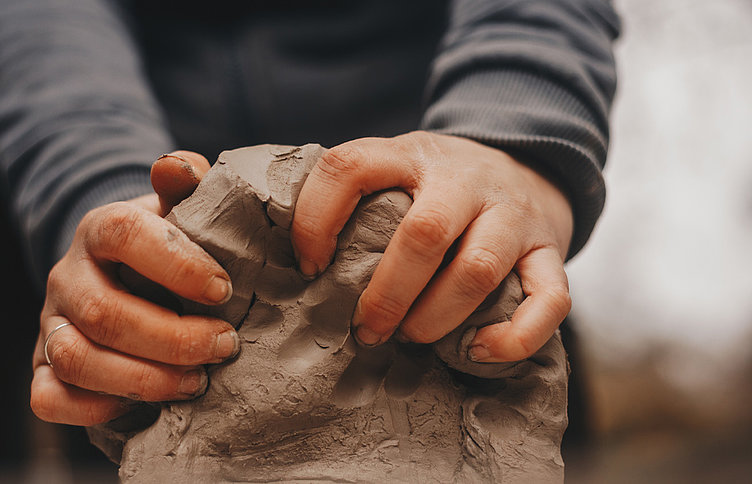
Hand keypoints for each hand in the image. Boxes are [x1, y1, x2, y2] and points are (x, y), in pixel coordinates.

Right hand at [30, 151, 239, 425]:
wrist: (125, 276)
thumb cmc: (168, 246)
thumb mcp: (180, 208)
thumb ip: (187, 183)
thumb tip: (178, 167)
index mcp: (100, 229)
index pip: (124, 235)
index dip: (177, 265)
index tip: (223, 290)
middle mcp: (67, 276)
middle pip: (104, 312)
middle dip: (173, 338)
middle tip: (225, 345)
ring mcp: (50, 324)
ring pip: (76, 358)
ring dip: (144, 378)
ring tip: (197, 381)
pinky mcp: (43, 369)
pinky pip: (49, 398)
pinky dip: (97, 408)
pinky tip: (146, 405)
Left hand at [291, 132, 573, 361]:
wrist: (530, 163)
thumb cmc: (442, 183)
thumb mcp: (398, 166)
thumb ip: (358, 192)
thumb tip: (294, 257)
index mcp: (411, 154)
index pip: (349, 167)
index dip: (316, 219)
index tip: (310, 266)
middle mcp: (464, 179)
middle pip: (421, 234)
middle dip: (385, 294)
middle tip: (365, 329)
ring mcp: (513, 213)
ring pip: (478, 270)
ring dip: (435, 318)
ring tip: (410, 338)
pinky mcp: (552, 249)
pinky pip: (550, 299)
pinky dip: (514, 336)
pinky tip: (477, 350)